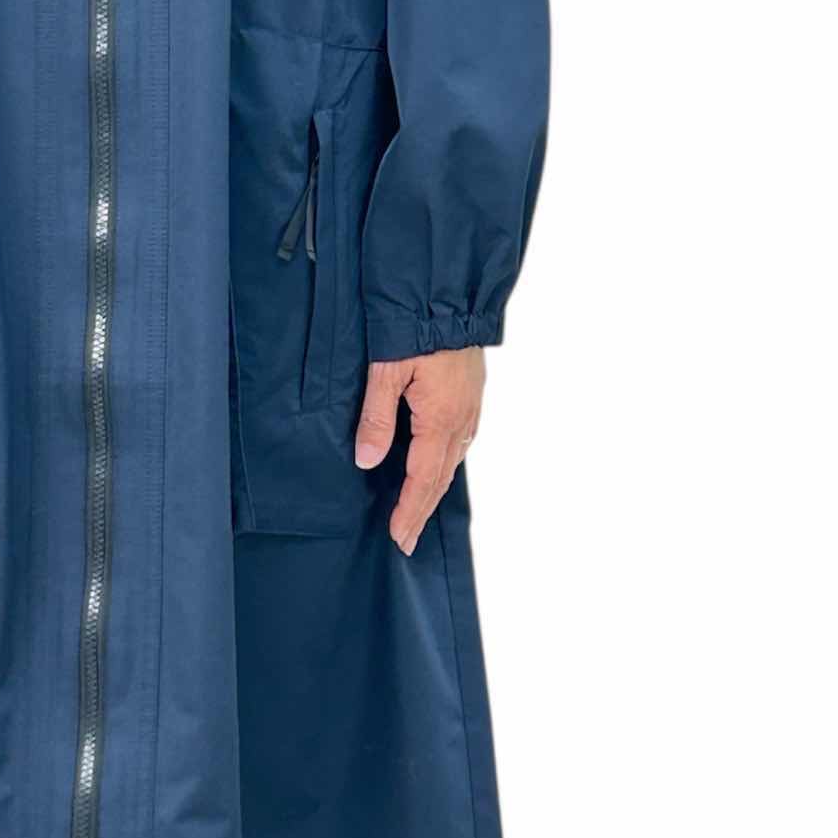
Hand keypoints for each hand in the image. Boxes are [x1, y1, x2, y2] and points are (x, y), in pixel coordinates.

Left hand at [354, 348, 484, 556]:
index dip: (410, 510)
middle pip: (440, 478)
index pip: (422, 478)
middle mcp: (461, 421)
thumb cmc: (415, 329)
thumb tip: (366, 460)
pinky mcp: (471, 397)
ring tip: (417, 513)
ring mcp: (470, 409)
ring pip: (452, 462)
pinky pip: (459, 443)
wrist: (450, 297)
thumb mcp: (386, 371)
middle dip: (422, 510)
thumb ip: (376, 417)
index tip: (399, 537)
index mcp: (440, 419)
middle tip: (407, 540)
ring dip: (433, 490)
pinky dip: (444, 466)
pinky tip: (435, 469)